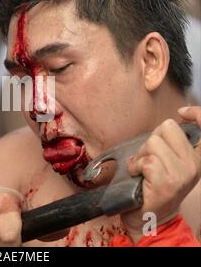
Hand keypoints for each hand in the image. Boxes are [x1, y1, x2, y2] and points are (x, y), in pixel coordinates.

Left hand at [121, 107, 200, 241]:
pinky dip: (136, 166)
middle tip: (148, 159)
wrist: (149, 218)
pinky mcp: (167, 182)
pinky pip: (146, 160)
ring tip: (142, 170)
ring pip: (153, 142)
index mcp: (195, 157)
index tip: (184, 112)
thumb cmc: (152, 185)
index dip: (198, 114)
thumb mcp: (166, 162)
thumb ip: (168, 143)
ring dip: (140, 155)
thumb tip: (172, 120)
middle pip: (166, 128)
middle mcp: (193, 164)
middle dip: (151, 140)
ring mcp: (182, 173)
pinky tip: (138, 176)